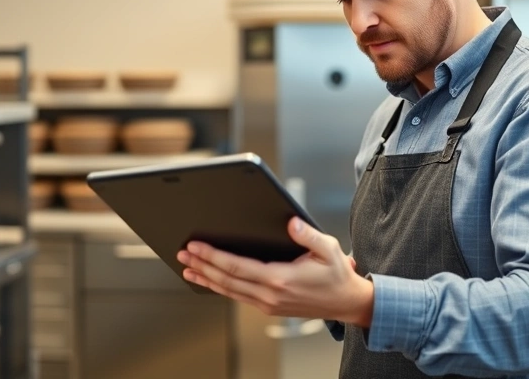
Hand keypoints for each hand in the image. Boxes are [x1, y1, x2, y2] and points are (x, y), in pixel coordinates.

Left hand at [176, 217, 373, 326]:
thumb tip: (290, 222)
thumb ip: (307, 235)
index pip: (238, 267)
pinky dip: (220, 288)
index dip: (213, 256)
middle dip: (202, 265)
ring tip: (187, 268)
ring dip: (206, 278)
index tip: (196, 246)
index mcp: (281, 279)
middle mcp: (270, 295)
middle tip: (183, 253)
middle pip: (226, 280)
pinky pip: (238, 296)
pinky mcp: (268, 306)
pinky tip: (209, 280)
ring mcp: (268, 303)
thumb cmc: (336, 275)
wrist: (345, 303)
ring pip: (229, 291)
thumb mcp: (328, 249)